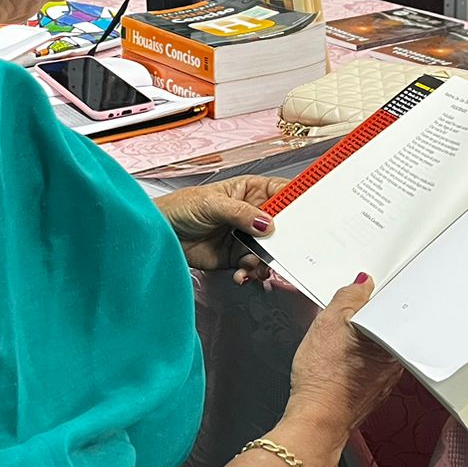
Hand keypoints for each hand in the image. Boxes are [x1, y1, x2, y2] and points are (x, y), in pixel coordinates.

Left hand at [154, 176, 284, 282]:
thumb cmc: (180, 208)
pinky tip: (241, 275)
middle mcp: (251, 213)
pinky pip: (253, 266)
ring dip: (265, 261)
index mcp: (249, 191)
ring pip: (269, 250)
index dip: (297, 201)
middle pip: (281, 226)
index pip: (281, 192)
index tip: (308, 214)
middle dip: (285, 240)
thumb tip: (267, 223)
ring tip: (253, 266)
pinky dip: (250, 273)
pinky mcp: (236, 257)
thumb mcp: (211, 204)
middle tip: (284, 251)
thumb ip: (241, 213)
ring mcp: (245, 237)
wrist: (159, 235)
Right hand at [284, 275, 403, 442]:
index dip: (372, 295)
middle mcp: (395, 359)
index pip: (390, 306)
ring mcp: (385, 376)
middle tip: (338, 319)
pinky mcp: (372, 389)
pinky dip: (353, 358)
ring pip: (374, 344)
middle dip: (362, 317)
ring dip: (357, 339)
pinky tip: (335, 362)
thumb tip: (362, 283)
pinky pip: (366, 363)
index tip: (356, 294)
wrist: (315, 419)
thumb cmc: (323, 380)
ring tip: (333, 343)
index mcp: (392, 340)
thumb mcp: (329, 323)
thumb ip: (348, 297)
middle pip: (382, 324)